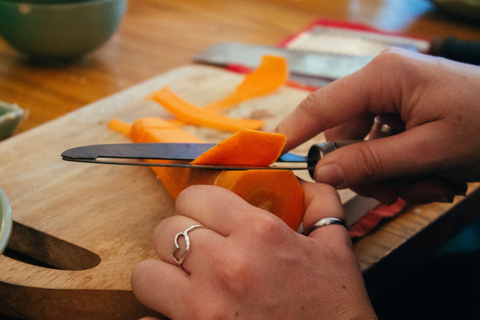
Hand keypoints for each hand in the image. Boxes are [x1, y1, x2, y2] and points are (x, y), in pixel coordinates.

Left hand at [131, 184, 375, 319]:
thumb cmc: (335, 309)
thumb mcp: (336, 249)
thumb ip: (319, 204)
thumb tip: (299, 181)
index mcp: (259, 234)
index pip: (195, 196)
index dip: (198, 204)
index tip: (205, 216)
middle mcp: (226, 266)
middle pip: (165, 229)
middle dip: (179, 236)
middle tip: (198, 250)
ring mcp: (203, 308)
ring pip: (145, 273)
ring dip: (162, 275)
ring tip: (184, 281)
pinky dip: (159, 315)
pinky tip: (181, 314)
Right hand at [276, 48, 479, 203]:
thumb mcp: (428, 151)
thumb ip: (371, 162)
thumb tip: (322, 172)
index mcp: (383, 77)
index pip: (321, 105)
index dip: (292, 132)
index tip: (270, 156)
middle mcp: (381, 82)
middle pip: (344, 136)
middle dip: (367, 172)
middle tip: (394, 195)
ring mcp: (392, 97)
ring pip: (364, 148)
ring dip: (390, 176)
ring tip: (430, 185)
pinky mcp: (403, 111)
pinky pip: (383, 147)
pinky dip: (402, 169)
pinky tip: (434, 176)